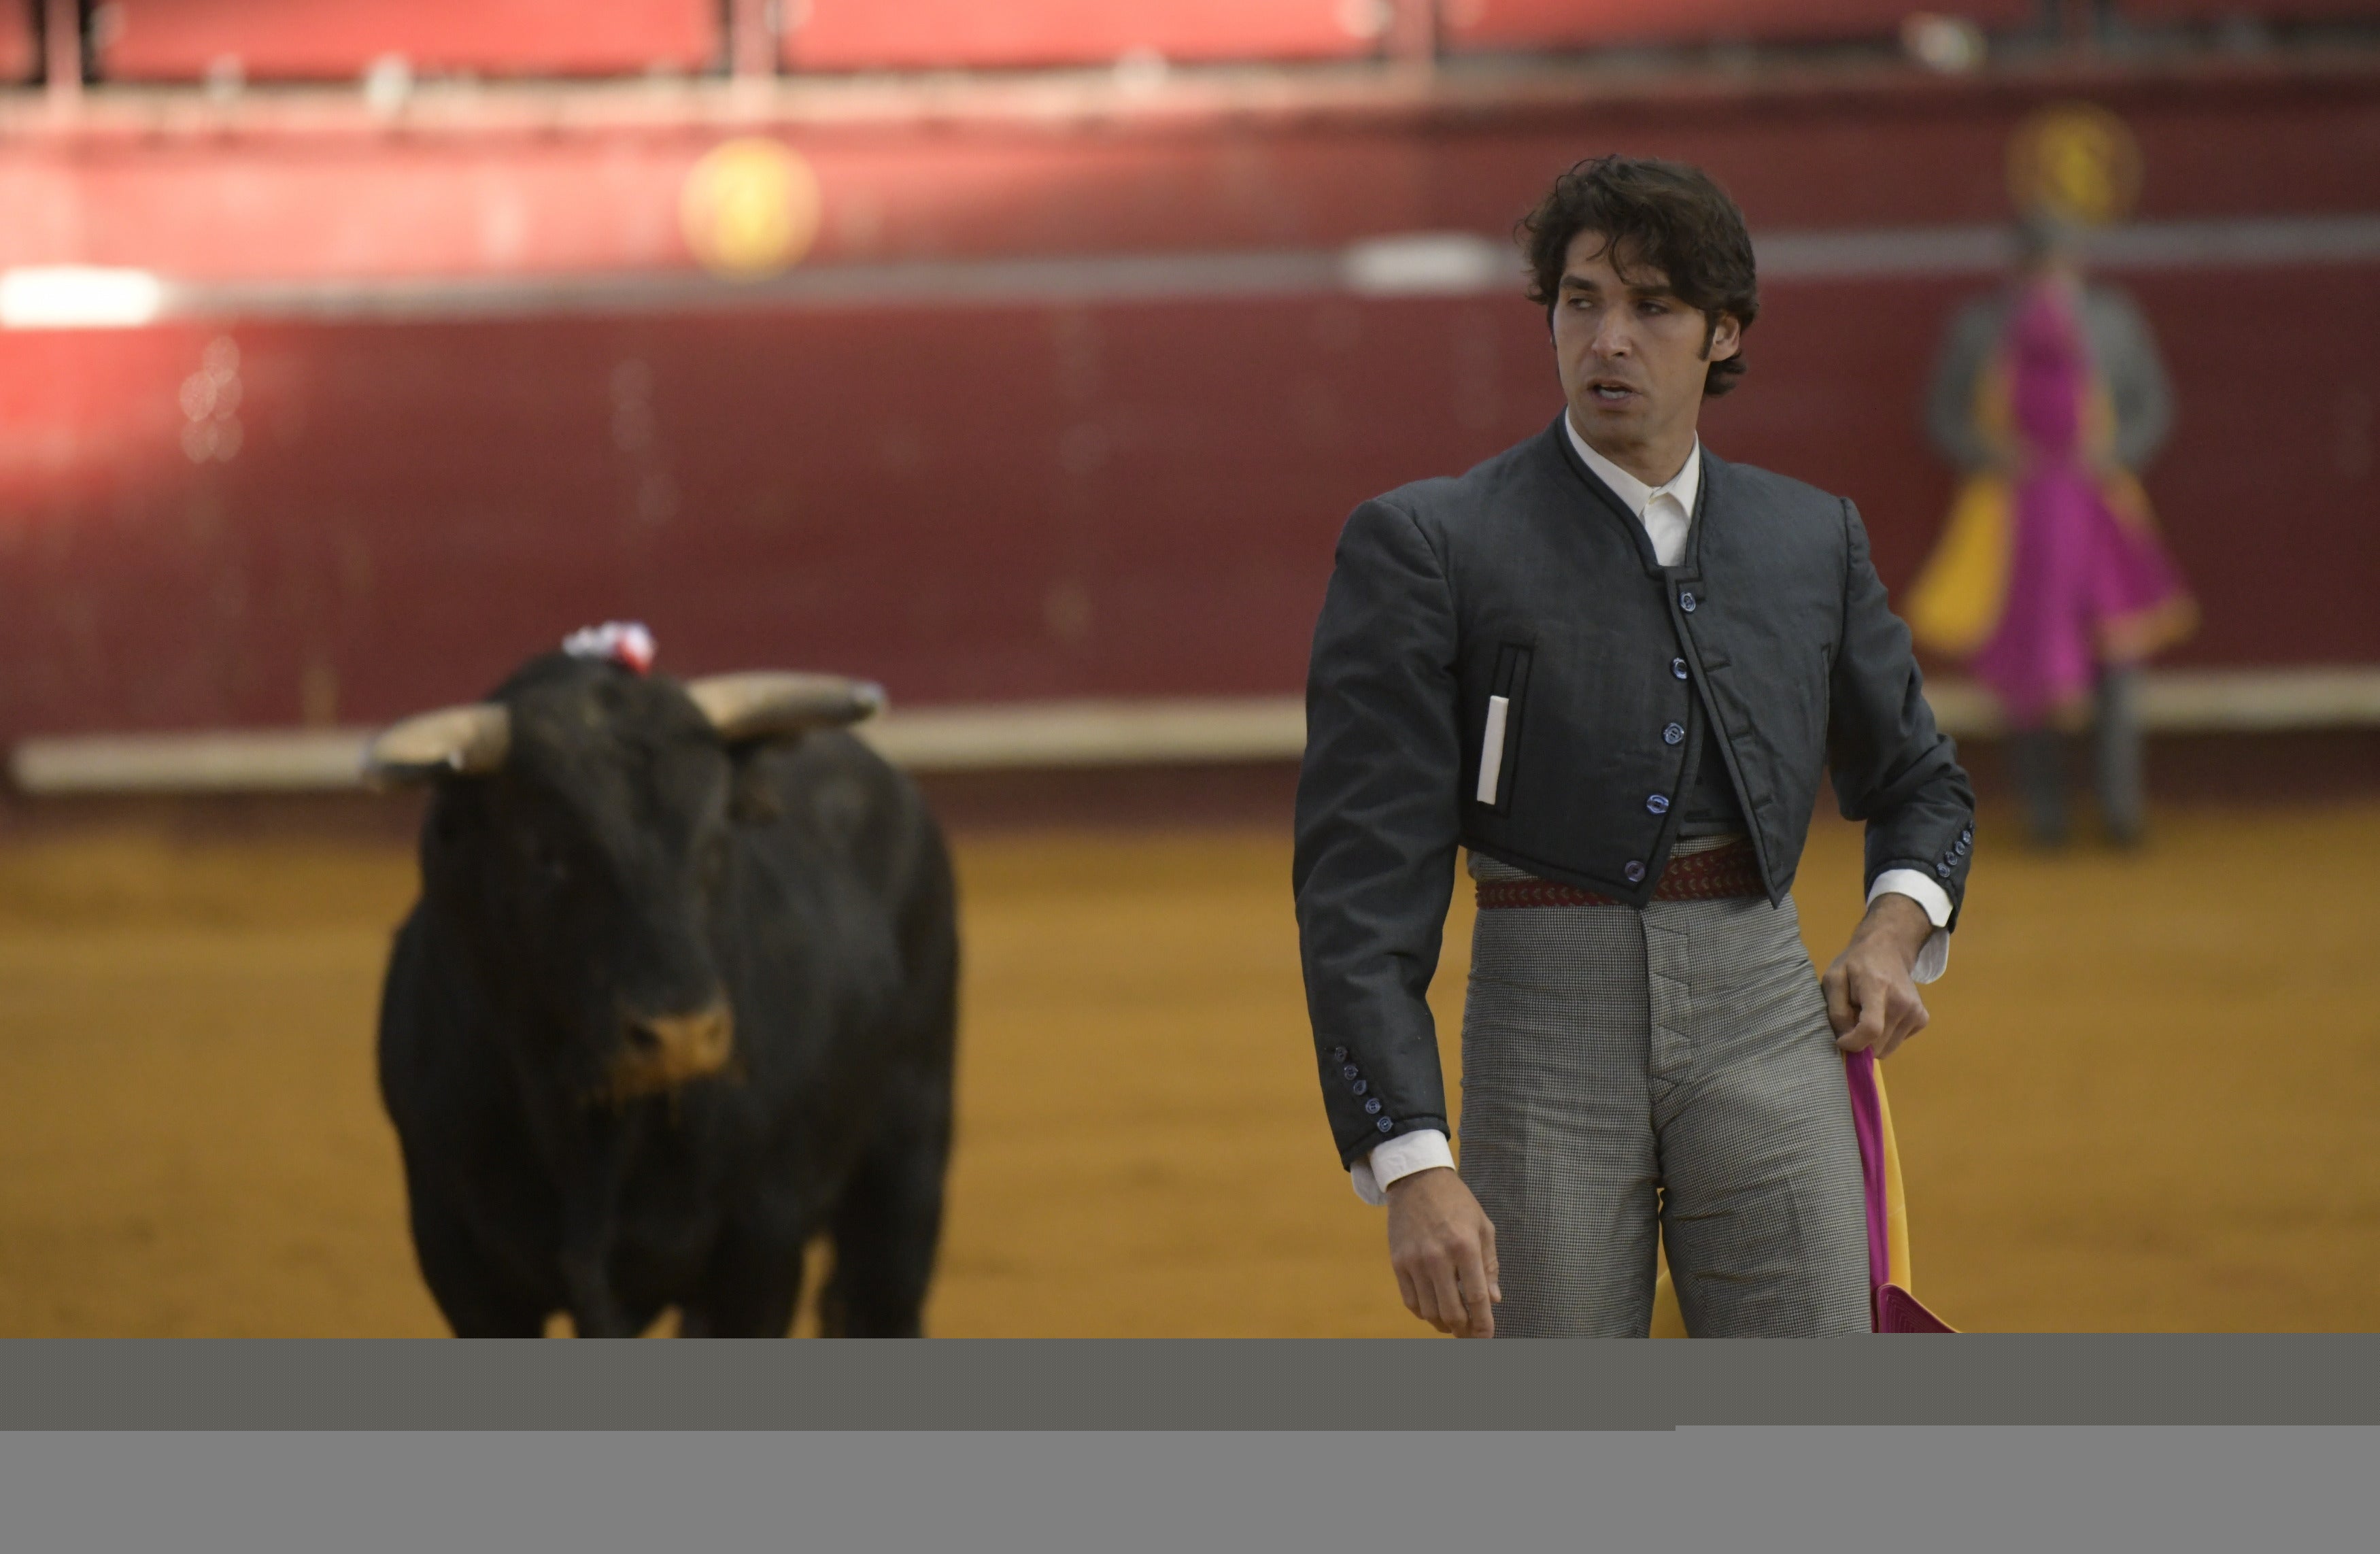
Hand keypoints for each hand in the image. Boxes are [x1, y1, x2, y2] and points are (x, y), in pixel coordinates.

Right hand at [1386, 1167, 1500, 1337]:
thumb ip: (1490, 1265)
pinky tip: (1434, 1311)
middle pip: (1451, 1311)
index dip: (1483, 1324)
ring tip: (1453, 1324)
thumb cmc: (1457, 1203)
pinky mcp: (1398, 1262)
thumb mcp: (1483, 1227)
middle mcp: (1438, 1257)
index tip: (1487, 1338)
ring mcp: (1414, 1261)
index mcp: (1465, 1247)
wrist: (1417, 1181)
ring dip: (1443, 1325)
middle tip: (1469, 1335)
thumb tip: (1494, 1300)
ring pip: (1429, 1311)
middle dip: (1463, 1331)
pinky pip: (1410, 1301)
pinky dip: (1423, 1313)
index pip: (1476, 1298)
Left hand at [1822, 892, 1932, 1060]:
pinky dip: (1886, 1037)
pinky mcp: (1922, 1019)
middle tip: (1852, 1020)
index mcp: (1878, 988)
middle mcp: (1902, 1003)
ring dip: (1873, 1040)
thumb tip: (1844, 1040)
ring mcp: (1916, 1012)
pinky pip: (1897, 1042)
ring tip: (1867, 1015)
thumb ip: (1836, 1010)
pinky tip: (1882, 1015)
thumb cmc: (1856, 964)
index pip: (1871, 1029)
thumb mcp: (1834, 980)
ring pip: (1887, 1049)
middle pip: (1878, 1046)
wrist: (1888, 950)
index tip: (1840, 1040)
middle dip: (1860, 1042)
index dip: (1853, 1043)